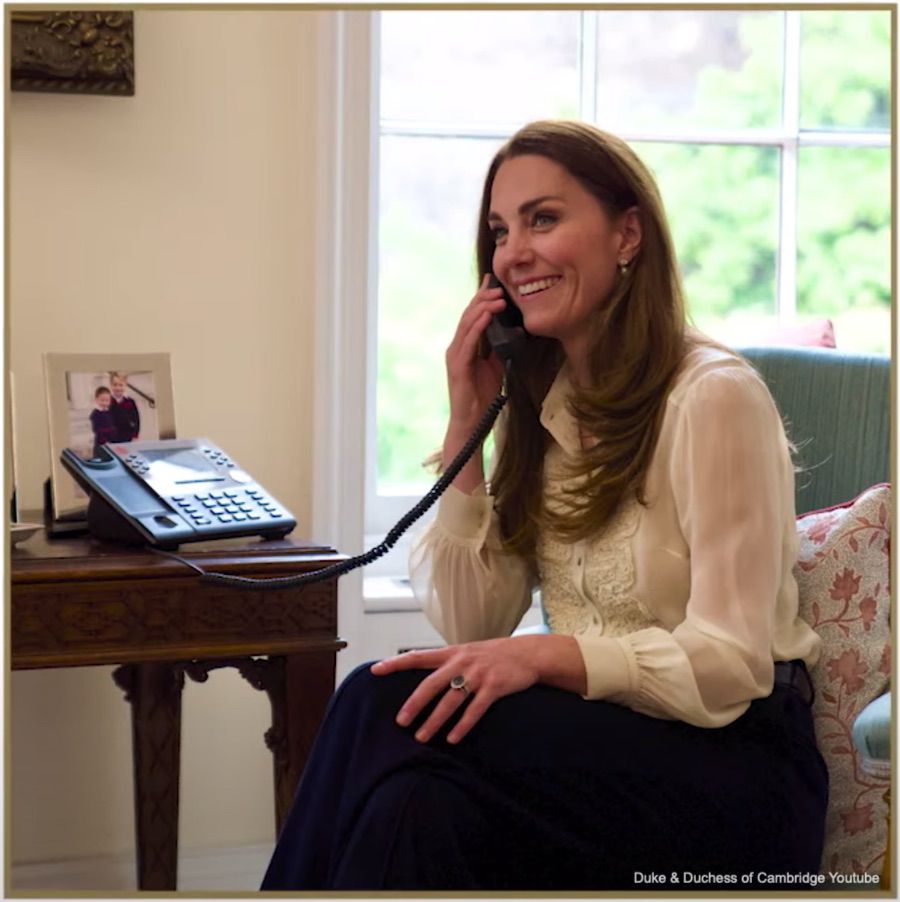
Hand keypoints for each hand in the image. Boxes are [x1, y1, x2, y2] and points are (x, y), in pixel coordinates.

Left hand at [370, 637, 540, 744]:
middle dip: (414, 704)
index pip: (417, 656)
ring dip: (434, 721)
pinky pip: (475, 709)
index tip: (376, 670)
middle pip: (431, 684)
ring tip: (422, 737)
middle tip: (400, 721)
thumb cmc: (493, 655)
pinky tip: (453, 738)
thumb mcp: (467, 652)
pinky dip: (463, 725)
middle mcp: (461, 662)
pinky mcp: (494, 686)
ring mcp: (478, 674)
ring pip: (451, 700)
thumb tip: (422, 677)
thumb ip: (447, 663)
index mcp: (451, 652)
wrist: (527, 654)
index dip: (396, 663)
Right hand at [445, 274, 507, 432]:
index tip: (493, 281)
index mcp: (464, 346)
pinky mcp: (457, 366)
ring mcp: (455, 355)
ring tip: (497, 297)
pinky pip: (468, 341)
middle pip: (468, 315)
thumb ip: (500, 349)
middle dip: (483, 298)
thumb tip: (515, 331)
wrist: (472, 421)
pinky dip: (478, 326)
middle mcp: (456, 347)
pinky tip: (487, 316)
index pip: (472, 316)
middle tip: (498, 286)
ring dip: (483, 308)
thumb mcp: (496, 366)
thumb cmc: (482, 395)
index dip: (481, 298)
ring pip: (467, 324)